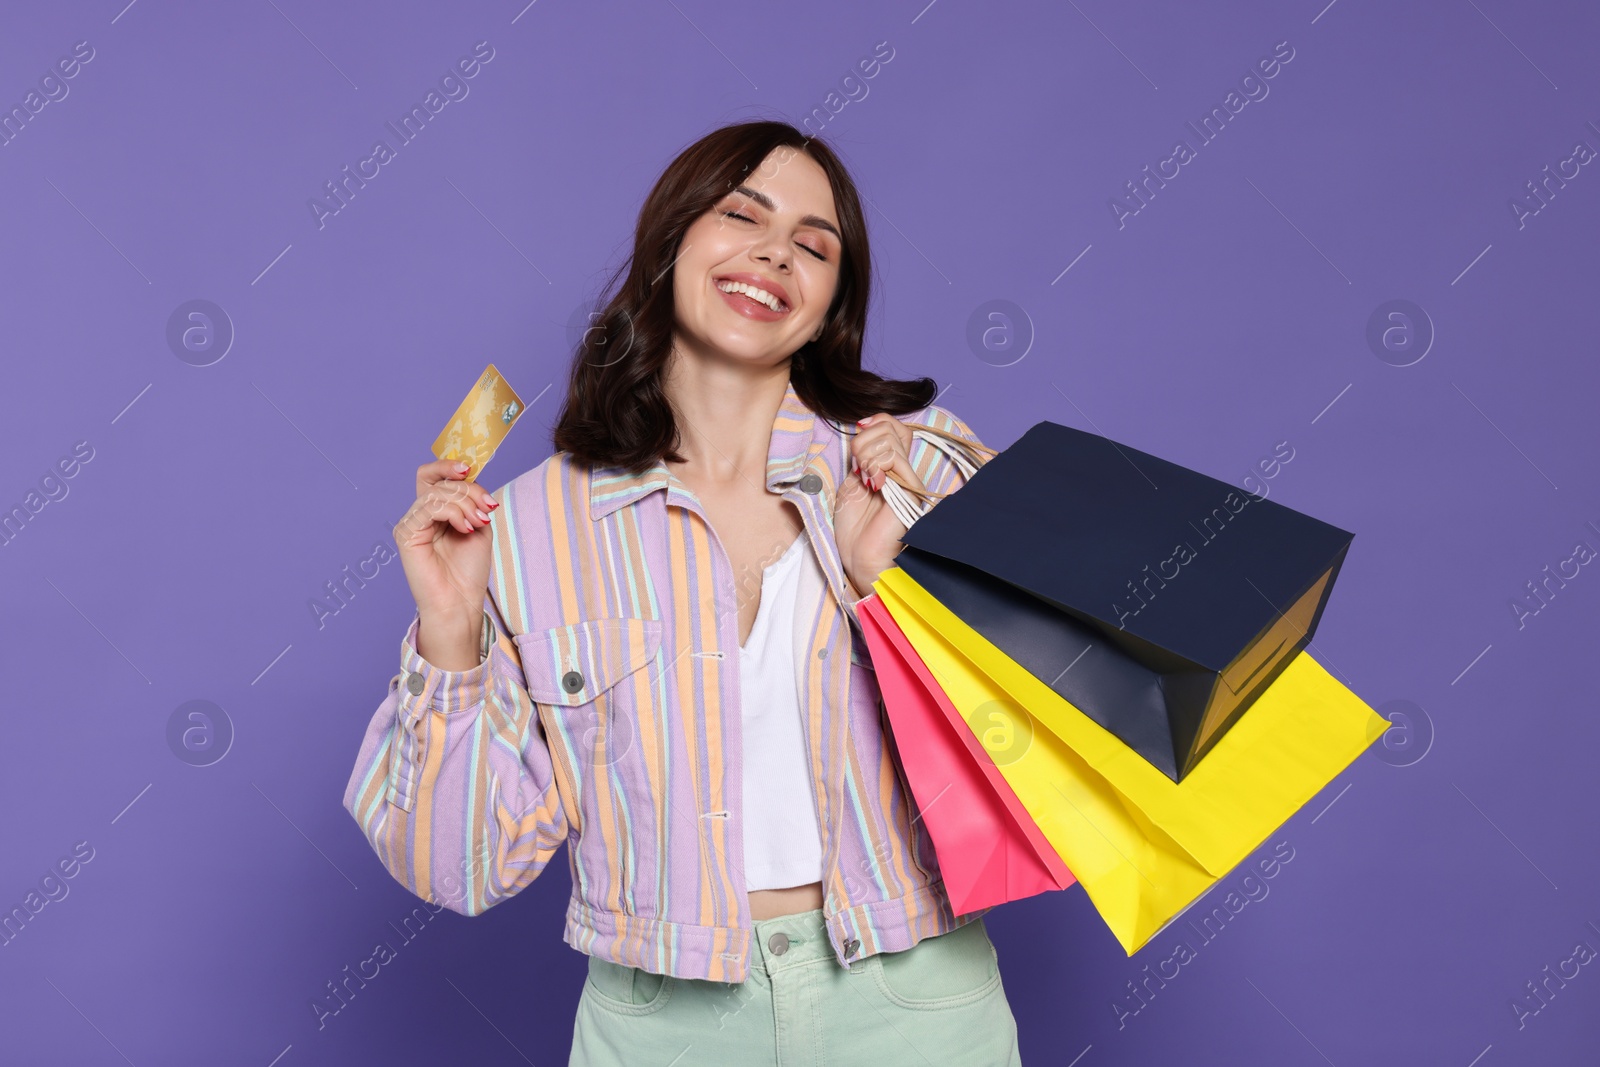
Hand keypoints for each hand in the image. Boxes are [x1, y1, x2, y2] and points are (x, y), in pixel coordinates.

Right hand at [394, 459, 498, 642]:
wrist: (461, 602)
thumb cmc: (468, 571)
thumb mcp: (478, 526)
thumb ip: (472, 501)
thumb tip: (469, 476)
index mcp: (436, 511)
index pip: (433, 475)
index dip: (448, 465)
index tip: (469, 468)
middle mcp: (421, 514)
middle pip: (440, 482)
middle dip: (469, 490)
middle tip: (487, 508)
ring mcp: (411, 523)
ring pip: (437, 493)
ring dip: (464, 504)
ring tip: (477, 523)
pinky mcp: (406, 533)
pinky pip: (428, 507)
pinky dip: (452, 513)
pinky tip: (465, 528)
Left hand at [834, 413, 926, 601]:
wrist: (861, 560)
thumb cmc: (855, 530)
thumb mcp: (851, 482)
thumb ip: (861, 456)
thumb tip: (865, 426)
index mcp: (890, 467)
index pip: (892, 426)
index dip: (874, 422)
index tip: (858, 435)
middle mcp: (903, 471)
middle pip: (890, 427)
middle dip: (863, 442)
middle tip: (857, 469)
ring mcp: (909, 479)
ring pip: (890, 439)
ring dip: (866, 454)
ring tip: (863, 478)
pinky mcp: (911, 490)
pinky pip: (894, 458)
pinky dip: (875, 464)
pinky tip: (872, 484)